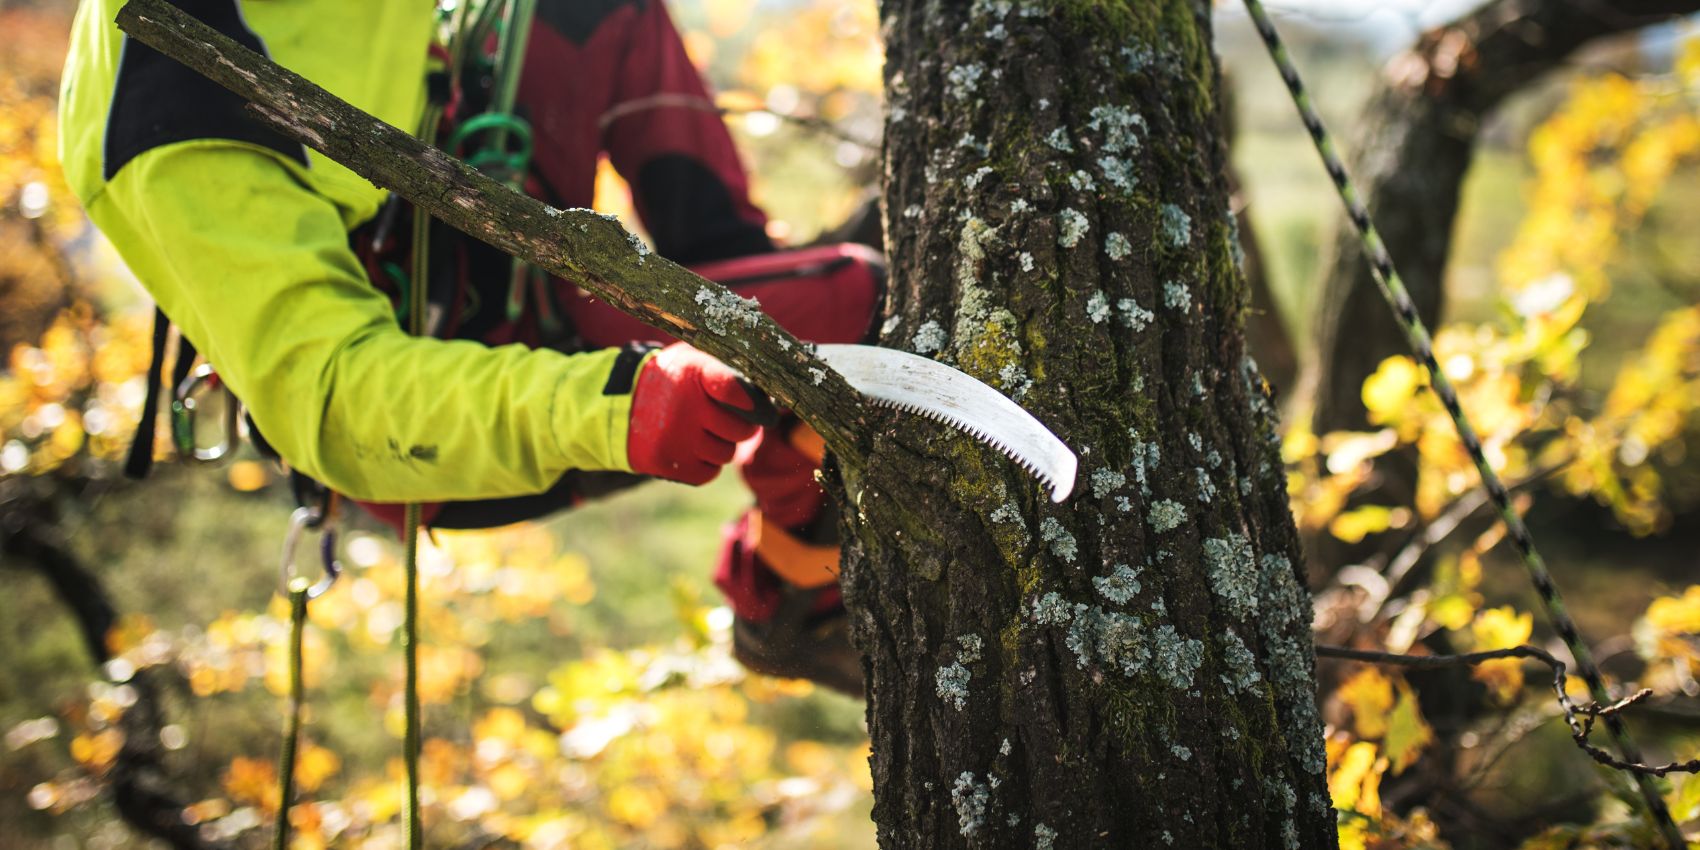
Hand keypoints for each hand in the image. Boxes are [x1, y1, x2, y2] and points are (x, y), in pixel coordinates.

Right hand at [627, 343, 763, 484]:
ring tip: (705, 432)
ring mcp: (676, 438)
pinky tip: (691, 448)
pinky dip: (706, 464)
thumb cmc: (670, 381)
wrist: (619, 406)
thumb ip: (725, 370)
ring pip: (727, 454)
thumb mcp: (692, 360)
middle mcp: (684, 407)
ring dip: (723, 446)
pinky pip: (709, 473)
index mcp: (693, 373)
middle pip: (741, 430)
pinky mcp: (668, 463)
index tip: (760, 407)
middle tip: (732, 421)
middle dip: (743, 428)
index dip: (752, 402)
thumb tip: (770, 396)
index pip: (735, 390)